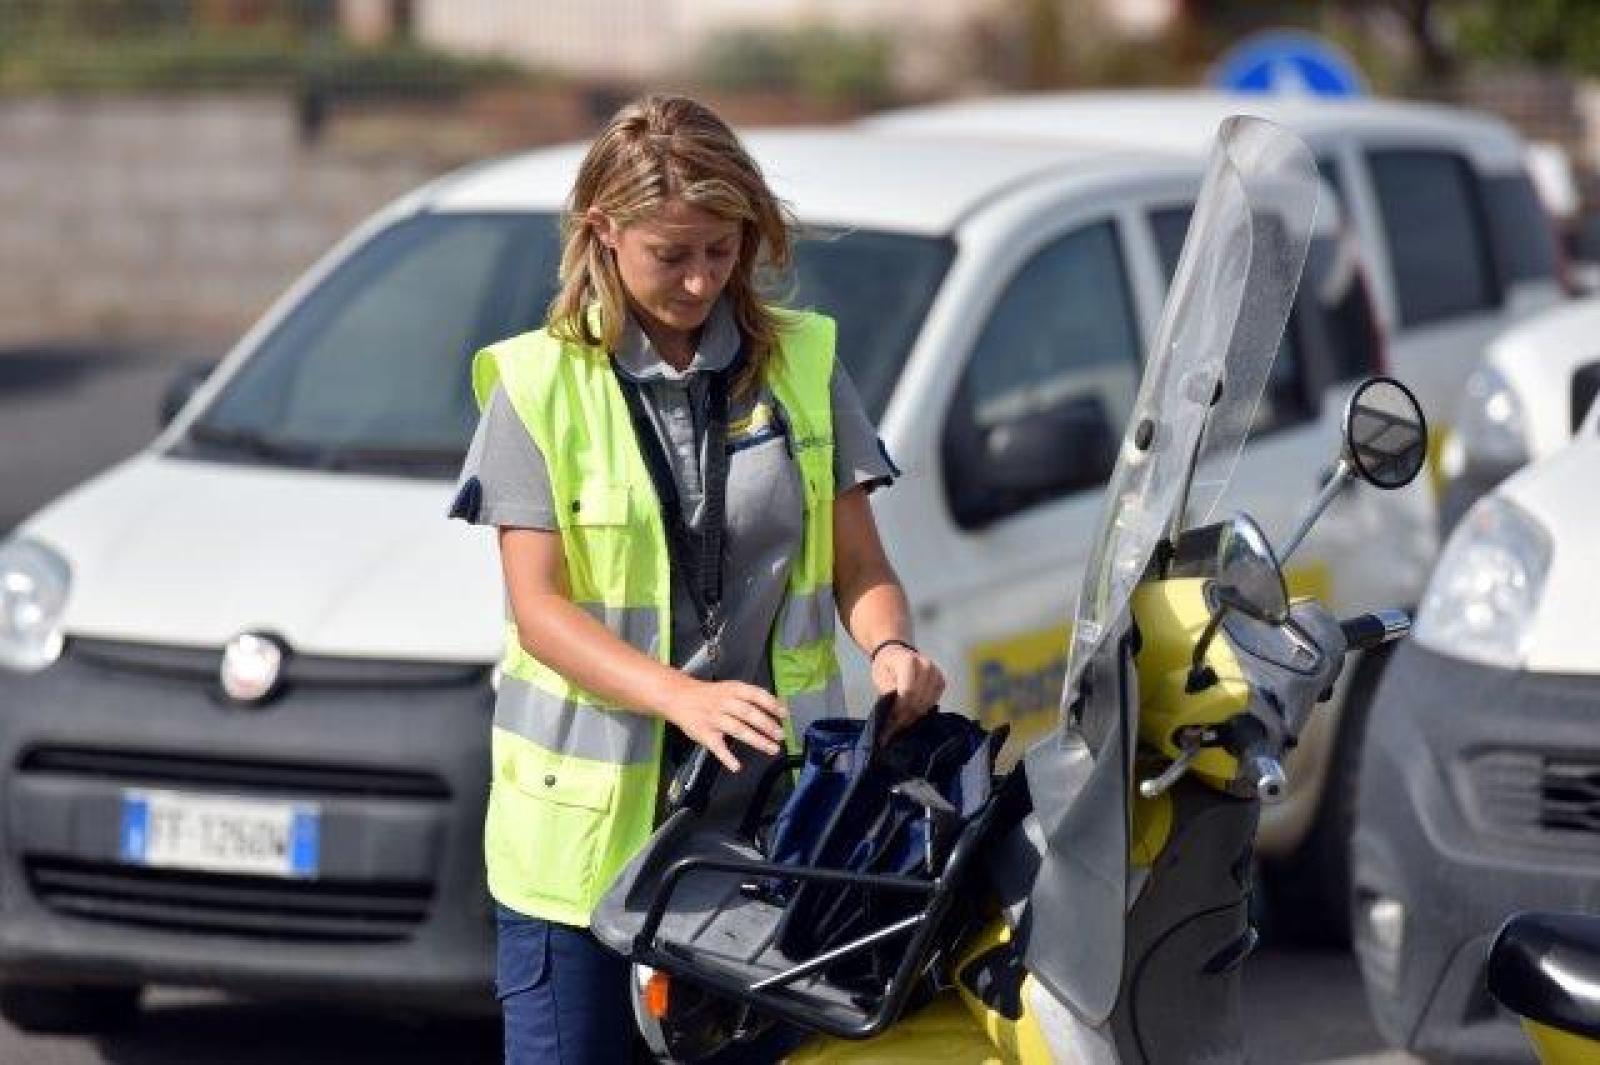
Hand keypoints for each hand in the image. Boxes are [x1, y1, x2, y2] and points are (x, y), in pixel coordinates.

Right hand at [658, 678, 787, 772]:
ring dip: (757, 740)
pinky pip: (716, 747)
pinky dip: (726, 757)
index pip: (755, 695)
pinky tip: (737, 766)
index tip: (784, 714)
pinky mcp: (704, 734)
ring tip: (771, 748)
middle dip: (767, 725)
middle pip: (748, 713)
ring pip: (738, 729)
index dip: (771, 704)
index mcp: (732, 690)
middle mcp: (724, 703)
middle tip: (781, 735)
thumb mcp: (729, 688)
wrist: (679, 697)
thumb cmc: (709, 695)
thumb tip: (777, 704)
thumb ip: (750, 696)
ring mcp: (713, 719)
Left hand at [870, 643, 944, 740]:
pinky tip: (912, 714)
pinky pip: (934, 701)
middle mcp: (926, 665)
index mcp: (909, 661)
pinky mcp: (941, 681)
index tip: (891, 721)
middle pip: (919, 699)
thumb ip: (888, 694)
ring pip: (927, 703)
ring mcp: (936, 673)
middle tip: (894, 729)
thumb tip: (895, 715)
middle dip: (906, 716)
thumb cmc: (886, 666)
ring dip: (914, 716)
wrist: (896, 653)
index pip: (908, 692)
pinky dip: (923, 710)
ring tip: (901, 724)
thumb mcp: (880, 677)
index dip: (900, 709)